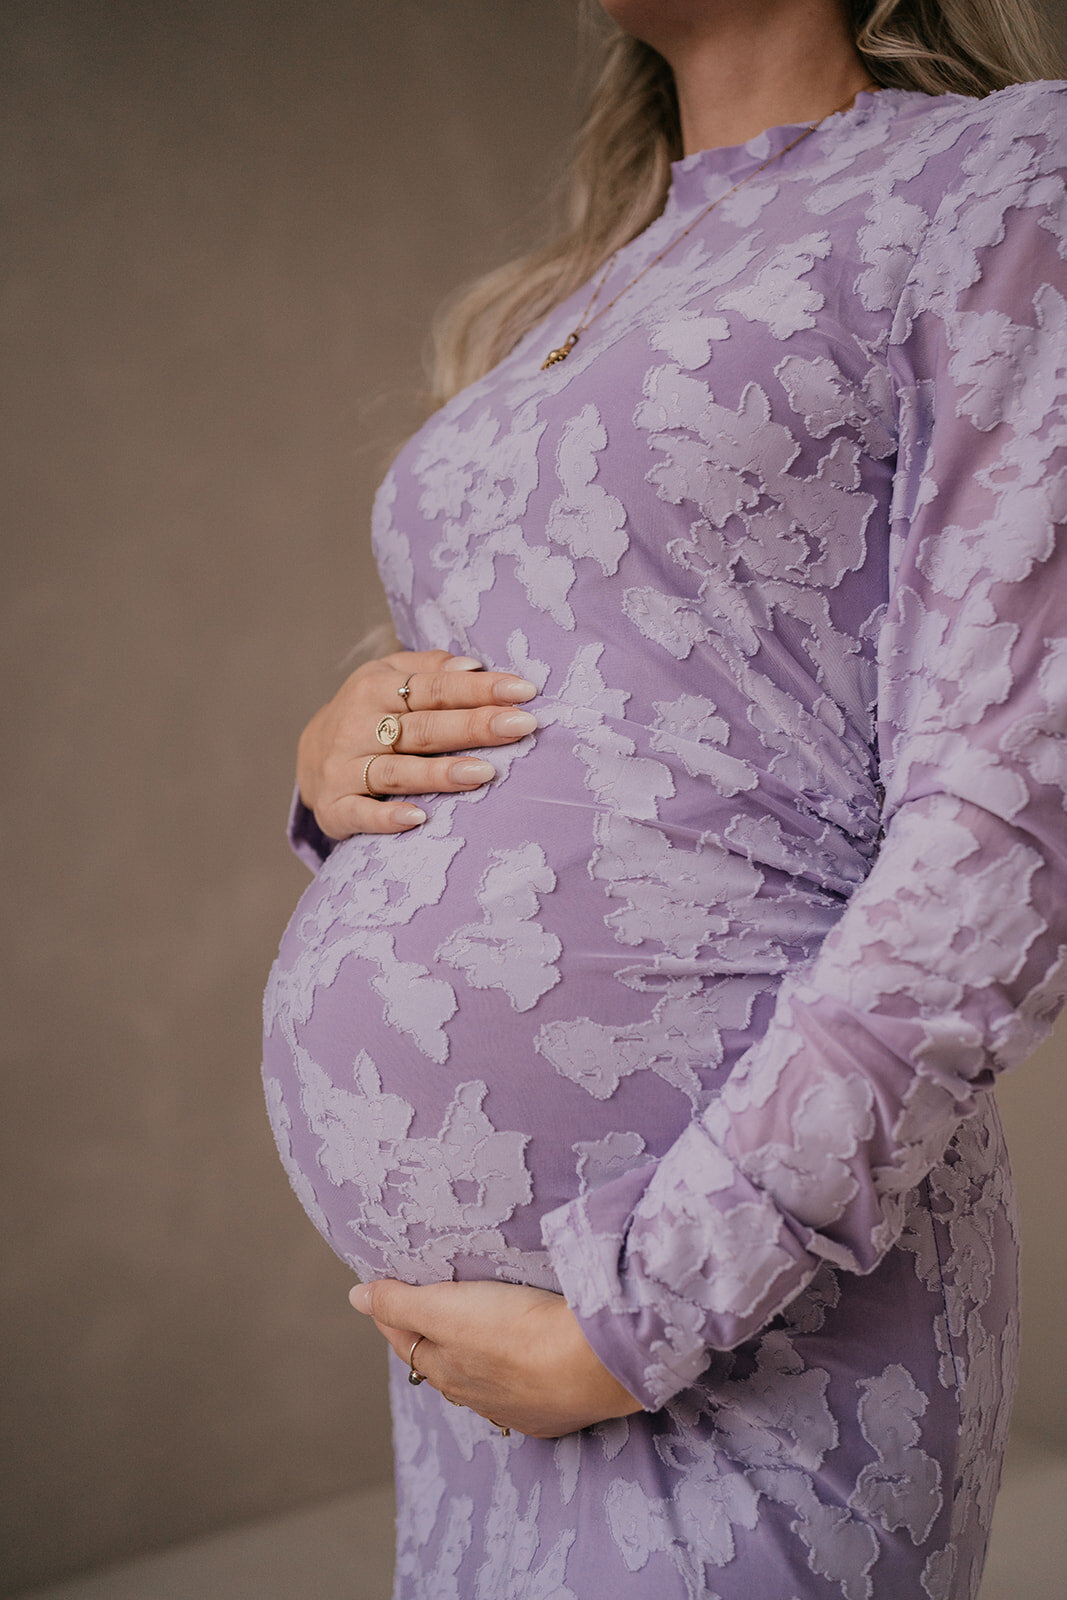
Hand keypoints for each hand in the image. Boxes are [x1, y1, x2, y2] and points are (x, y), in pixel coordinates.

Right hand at [297, 649, 538, 838]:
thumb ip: (430, 668)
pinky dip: (387, 818)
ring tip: (485, 773)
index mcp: (375, 688)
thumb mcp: (388, 677)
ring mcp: (344, 768)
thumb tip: (473, 666)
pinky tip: (418, 819)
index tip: (523, 691)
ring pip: (398, 771)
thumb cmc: (369, 714)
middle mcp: (357, 726)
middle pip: (423, 727)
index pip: (433, 687)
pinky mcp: (335, 807)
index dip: (479, 689)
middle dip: (474, 726)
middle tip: (521, 726)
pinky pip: (362, 814)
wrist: (310, 757)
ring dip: (440, 772)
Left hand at [349, 1278, 642, 1438]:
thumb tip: (356, 1296)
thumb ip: (401, 1301)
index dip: (393, 1314)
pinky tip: (525, 1370)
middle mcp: (474, 1396)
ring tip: (478, 1337)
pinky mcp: (553, 1411)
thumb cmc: (516, 1330)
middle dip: (433, 1339)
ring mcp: (515, 1407)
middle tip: (431, 1310)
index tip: (386, 1293)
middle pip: (443, 1364)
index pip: (406, 1340)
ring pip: (482, 1382)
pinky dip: (516, 1380)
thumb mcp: (447, 1307)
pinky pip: (523, 1395)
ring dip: (475, 1360)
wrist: (592, 1363)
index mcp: (445, 1370)